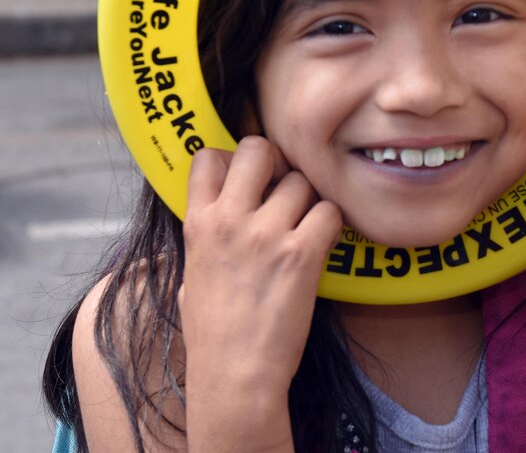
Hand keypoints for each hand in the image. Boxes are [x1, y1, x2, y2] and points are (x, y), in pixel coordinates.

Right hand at [178, 137, 341, 400]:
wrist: (234, 376)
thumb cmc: (213, 335)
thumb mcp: (193, 274)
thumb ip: (207, 237)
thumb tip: (219, 217)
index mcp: (198, 223)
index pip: (209, 156)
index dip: (232, 160)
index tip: (246, 179)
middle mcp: (230, 219)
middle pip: (258, 149)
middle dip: (276, 162)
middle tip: (283, 190)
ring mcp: (267, 234)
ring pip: (301, 181)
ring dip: (308, 200)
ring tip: (304, 228)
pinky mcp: (302, 253)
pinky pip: (330, 210)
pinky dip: (332, 224)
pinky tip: (321, 245)